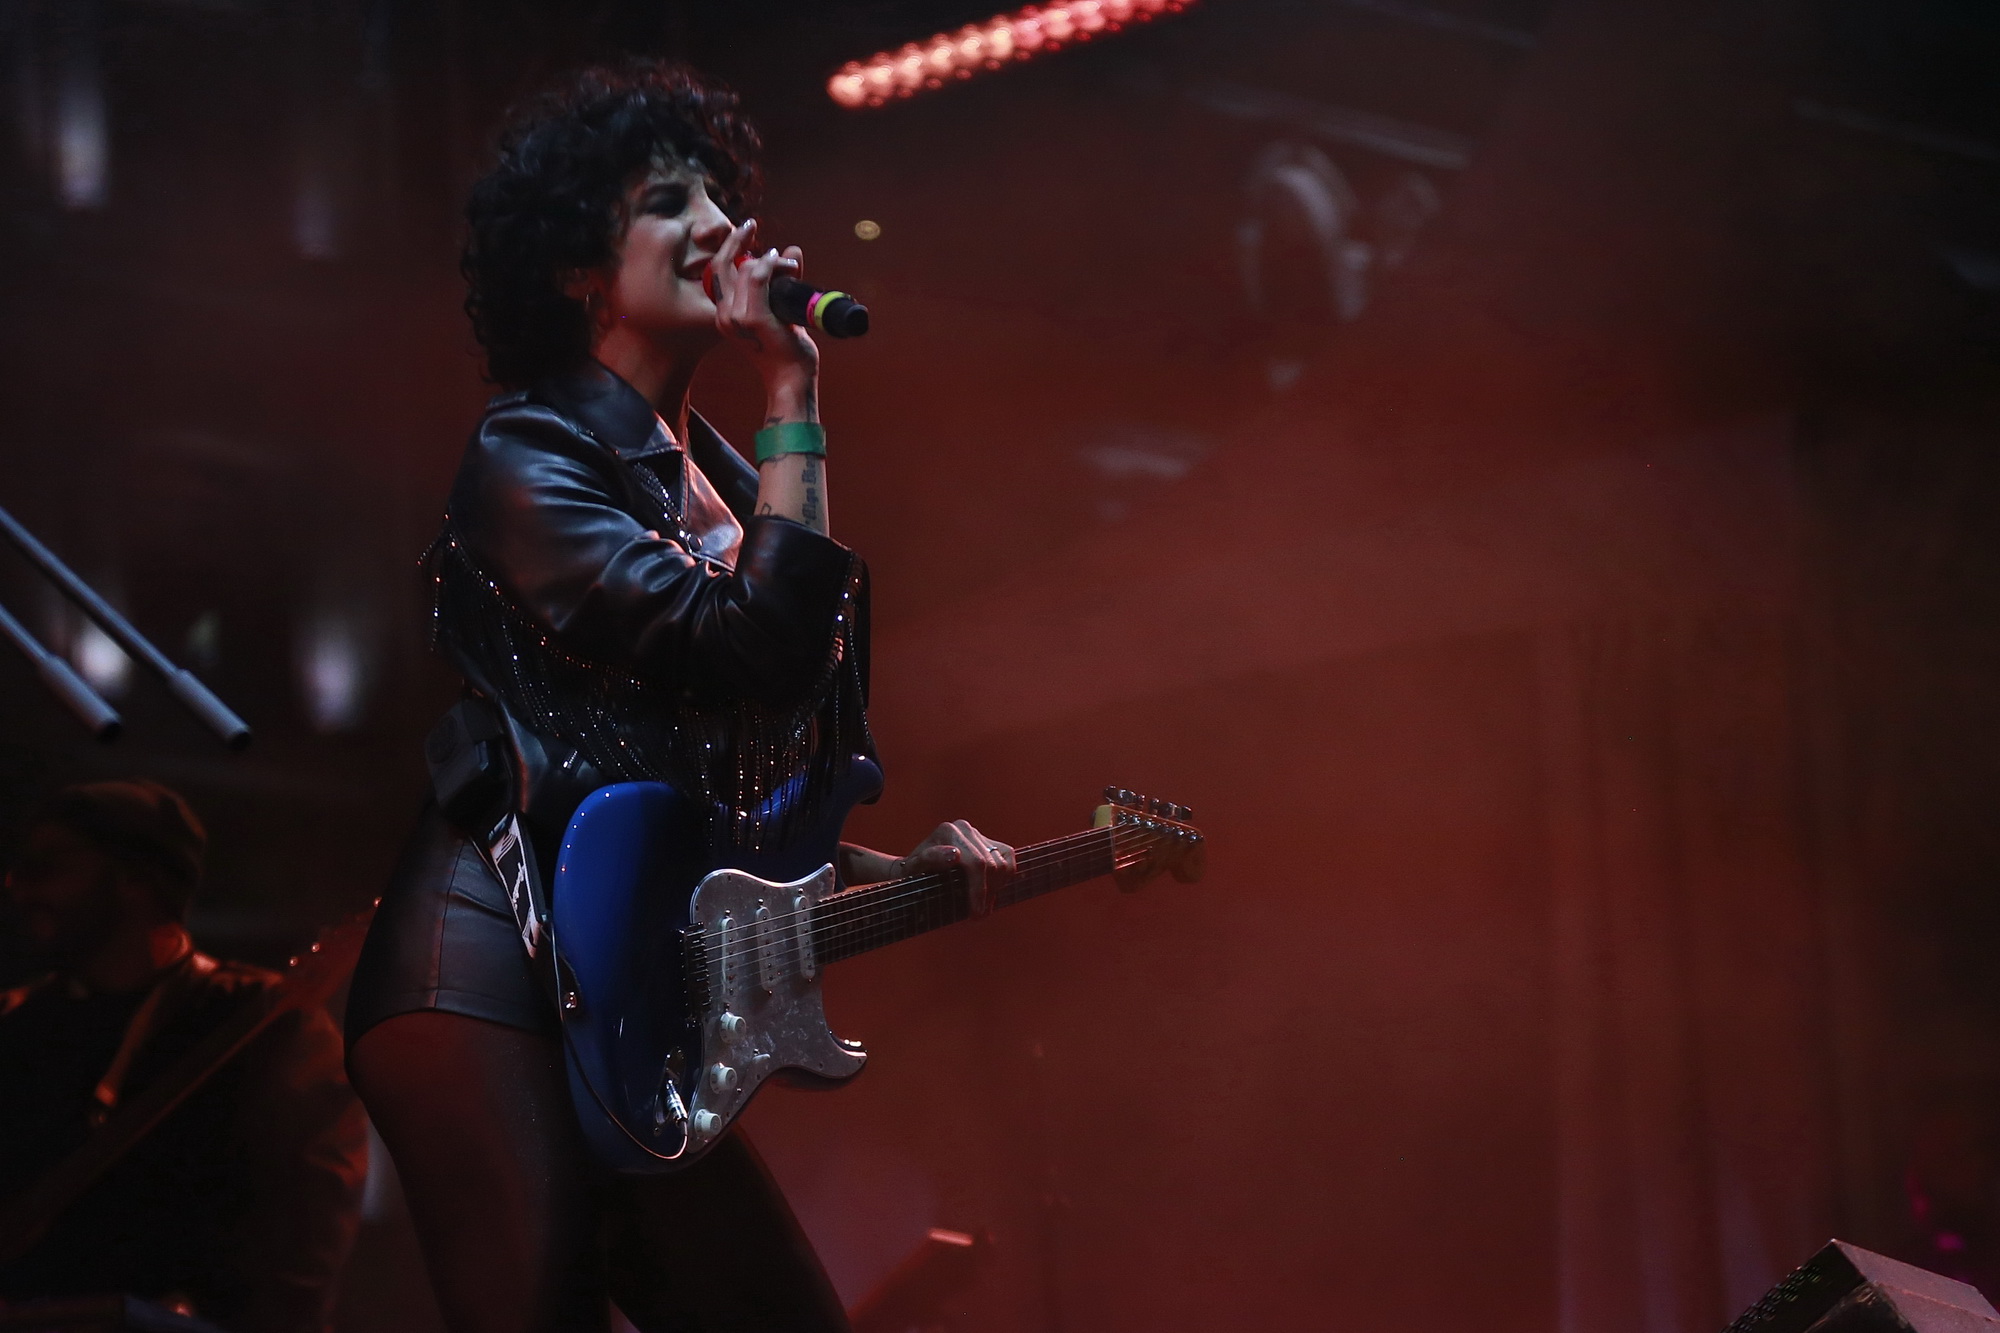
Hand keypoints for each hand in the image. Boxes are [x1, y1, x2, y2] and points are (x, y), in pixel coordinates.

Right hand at [710, 218, 818, 389]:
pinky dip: (775, 266)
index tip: (743, 231)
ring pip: (746, 268)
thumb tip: (791, 251)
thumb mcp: (780, 311)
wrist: (791, 380)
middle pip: (722, 264)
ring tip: (789, 266)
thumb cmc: (786, 351)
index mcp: (724, 314)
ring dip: (771, 260)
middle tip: (751, 225)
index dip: (727, 248)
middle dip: (737, 240)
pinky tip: (788, 267)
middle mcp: (724, 315)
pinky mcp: (753, 318)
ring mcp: (736, 317)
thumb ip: (782, 281)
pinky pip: (758, 277)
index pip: (716, 271)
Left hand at [897, 821, 1014, 917]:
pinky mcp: (989, 841)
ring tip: (981, 906)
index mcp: (947, 832)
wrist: (915, 867)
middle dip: (986, 894)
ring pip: (1002, 865)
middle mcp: (964, 828)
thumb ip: (931, 859)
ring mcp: (977, 834)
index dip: (978, 891)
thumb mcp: (913, 871)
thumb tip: (955, 855)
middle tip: (977, 916)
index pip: (976, 864)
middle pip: (991, 866)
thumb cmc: (911, 873)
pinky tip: (989, 891)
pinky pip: (1008, 860)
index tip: (975, 915)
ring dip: (995, 890)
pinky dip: (1003, 879)